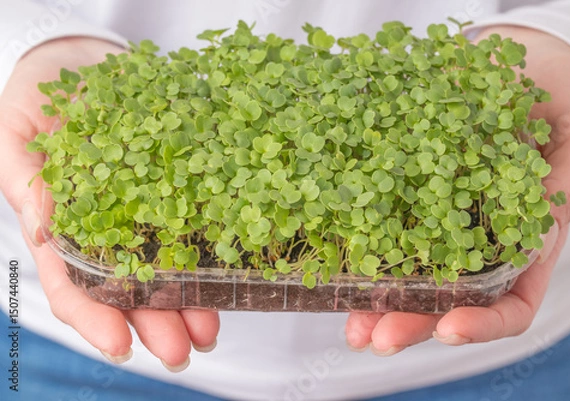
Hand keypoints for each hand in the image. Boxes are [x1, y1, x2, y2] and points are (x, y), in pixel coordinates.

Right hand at [0, 37, 218, 370]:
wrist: (79, 60)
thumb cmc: (37, 93)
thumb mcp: (15, 131)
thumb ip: (23, 179)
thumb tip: (41, 230)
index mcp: (62, 223)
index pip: (73, 283)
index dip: (94, 318)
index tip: (121, 347)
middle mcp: (105, 226)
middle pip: (128, 286)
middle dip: (155, 322)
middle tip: (182, 351)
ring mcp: (143, 208)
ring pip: (165, 266)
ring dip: (187, 302)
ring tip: (209, 330)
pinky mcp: (175, 184)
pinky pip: (193, 221)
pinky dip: (209, 250)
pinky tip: (226, 274)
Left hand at [345, 27, 569, 354]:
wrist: (511, 56)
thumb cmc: (552, 86)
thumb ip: (566, 177)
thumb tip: (540, 232)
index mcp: (528, 233)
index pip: (514, 299)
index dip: (485, 322)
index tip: (450, 328)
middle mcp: (480, 235)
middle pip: (450, 300)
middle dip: (414, 323)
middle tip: (378, 338)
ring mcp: (439, 215)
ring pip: (411, 274)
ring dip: (380, 305)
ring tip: (353, 327)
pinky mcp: (406, 189)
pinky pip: (382, 224)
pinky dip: (361, 250)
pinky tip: (337, 268)